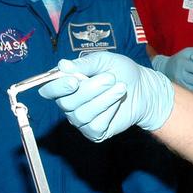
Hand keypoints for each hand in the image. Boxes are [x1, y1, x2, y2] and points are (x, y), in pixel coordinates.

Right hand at [38, 53, 173, 141]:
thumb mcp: (104, 61)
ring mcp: (81, 119)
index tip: (74, 80)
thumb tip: (62, 65)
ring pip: (82, 115)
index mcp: (66, 84)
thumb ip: (84, 64)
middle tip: (111, 78)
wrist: (144, 88)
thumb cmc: (121, 72)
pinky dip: (108, 112)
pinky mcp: (95, 131)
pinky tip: (117, 103)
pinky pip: (95, 126)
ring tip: (120, 87)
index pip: (49, 90)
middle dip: (90, 90)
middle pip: (66, 103)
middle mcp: (69, 103)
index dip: (57, 87)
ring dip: (103, 99)